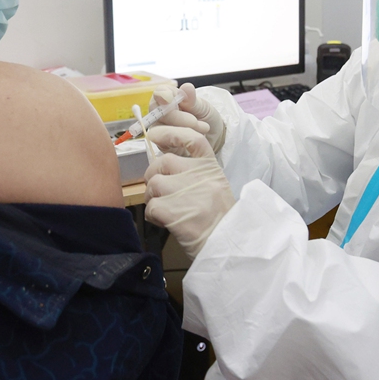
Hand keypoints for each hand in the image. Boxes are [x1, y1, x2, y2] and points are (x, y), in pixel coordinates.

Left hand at [143, 125, 234, 258]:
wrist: (228, 246)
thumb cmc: (218, 219)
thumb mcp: (214, 187)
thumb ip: (193, 173)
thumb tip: (163, 164)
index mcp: (210, 168)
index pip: (192, 138)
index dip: (170, 133)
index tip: (155, 135)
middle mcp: (199, 175)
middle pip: (162, 162)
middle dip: (155, 175)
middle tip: (161, 192)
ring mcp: (185, 192)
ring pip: (153, 184)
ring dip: (153, 197)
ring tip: (165, 210)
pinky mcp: (172, 210)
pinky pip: (150, 206)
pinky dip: (153, 215)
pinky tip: (165, 222)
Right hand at [149, 83, 226, 153]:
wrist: (214, 137)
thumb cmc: (206, 118)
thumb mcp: (203, 107)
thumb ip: (192, 100)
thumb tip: (186, 87)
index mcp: (168, 97)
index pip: (159, 93)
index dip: (162, 95)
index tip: (170, 99)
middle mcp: (160, 112)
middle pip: (158, 112)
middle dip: (177, 117)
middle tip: (195, 121)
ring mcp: (159, 128)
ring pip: (160, 129)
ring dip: (182, 130)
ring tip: (201, 129)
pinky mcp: (162, 144)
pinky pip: (163, 143)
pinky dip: (179, 141)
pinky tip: (193, 139)